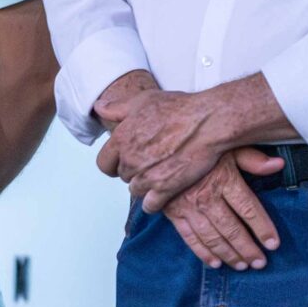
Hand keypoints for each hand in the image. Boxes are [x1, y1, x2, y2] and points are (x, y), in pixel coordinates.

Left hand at [103, 86, 244, 211]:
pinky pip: (150, 205)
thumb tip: (99, 107)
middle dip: (133, 170)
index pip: (103, 163)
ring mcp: (147, 177)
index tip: (124, 160)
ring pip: (136, 190)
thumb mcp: (143, 100)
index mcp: (121, 139)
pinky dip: (155, 201)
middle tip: (150, 160)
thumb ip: (116, 107)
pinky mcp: (164, 189)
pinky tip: (163, 191)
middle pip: (123, 176)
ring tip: (159, 173)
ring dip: (145, 184)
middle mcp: (130, 160)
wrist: (208, 123)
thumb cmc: (179, 109)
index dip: (113, 162)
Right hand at [160, 150, 286, 269]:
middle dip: (247, 249)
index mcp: (224, 179)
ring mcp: (189, 207)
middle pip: (231, 228)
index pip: (248, 209)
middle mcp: (206, 196)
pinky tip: (215, 263)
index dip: (262, 228)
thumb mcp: (228, 145)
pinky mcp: (174, 214)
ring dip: (229, 254)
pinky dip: (203, 253)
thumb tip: (278, 165)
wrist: (160, 146)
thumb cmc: (199, 145)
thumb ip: (252, 159)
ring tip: (243, 266)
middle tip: (260, 263)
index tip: (273, 244)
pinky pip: (190, 238)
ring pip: (212, 237)